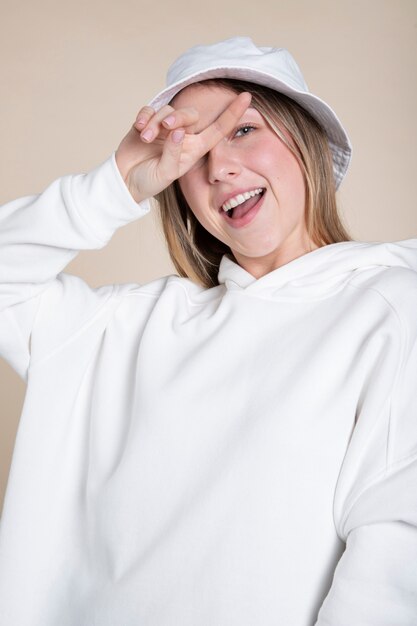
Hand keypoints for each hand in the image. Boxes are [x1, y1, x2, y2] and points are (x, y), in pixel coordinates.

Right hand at [115, 92, 251, 202]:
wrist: (125, 181)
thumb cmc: (149, 181)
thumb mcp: (165, 173)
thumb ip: (174, 153)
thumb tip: (178, 130)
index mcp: (194, 149)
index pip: (218, 129)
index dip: (232, 114)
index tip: (247, 97)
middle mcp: (183, 136)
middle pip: (189, 115)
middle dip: (179, 117)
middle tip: (166, 128)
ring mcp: (164, 129)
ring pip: (168, 111)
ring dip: (156, 121)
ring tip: (146, 138)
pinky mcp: (147, 123)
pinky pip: (150, 109)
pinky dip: (145, 116)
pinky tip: (139, 128)